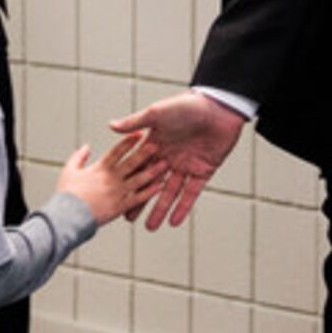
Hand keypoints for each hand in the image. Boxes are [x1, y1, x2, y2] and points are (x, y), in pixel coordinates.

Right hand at [58, 133, 156, 223]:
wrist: (67, 218)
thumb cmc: (66, 195)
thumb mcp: (69, 171)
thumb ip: (78, 157)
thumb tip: (86, 147)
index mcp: (100, 168)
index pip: (117, 151)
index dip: (129, 141)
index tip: (139, 133)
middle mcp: (111, 178)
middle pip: (132, 162)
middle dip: (145, 152)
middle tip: (157, 144)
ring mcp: (117, 193)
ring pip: (139, 179)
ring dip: (153, 171)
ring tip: (165, 164)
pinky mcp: (120, 207)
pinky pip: (138, 198)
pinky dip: (150, 192)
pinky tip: (160, 187)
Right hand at [108, 91, 247, 229]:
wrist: (220, 108)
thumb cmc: (188, 105)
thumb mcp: (158, 113)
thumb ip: (135, 122)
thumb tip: (111, 126)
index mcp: (156, 144)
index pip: (138, 168)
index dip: (127, 183)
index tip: (114, 197)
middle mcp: (169, 157)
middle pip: (152, 184)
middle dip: (141, 202)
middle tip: (128, 219)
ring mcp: (186, 165)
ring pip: (170, 193)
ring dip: (161, 210)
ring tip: (150, 227)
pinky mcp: (203, 171)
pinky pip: (191, 193)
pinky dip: (183, 208)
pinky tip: (174, 222)